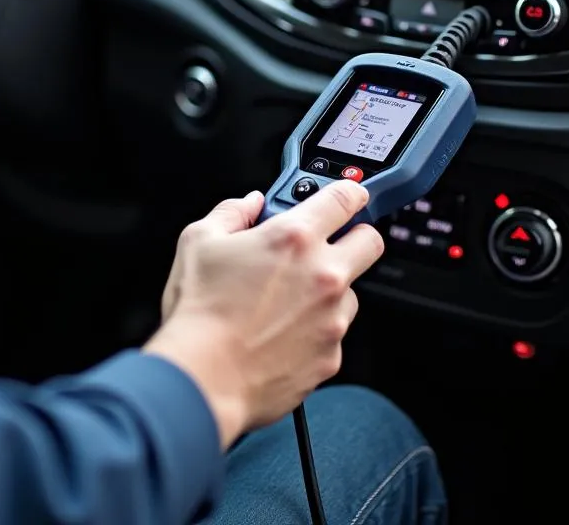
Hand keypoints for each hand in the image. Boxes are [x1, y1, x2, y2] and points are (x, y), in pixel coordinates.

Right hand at [143, 182, 383, 448]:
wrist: (203, 376)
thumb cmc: (199, 310)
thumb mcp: (198, 240)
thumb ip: (231, 212)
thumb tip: (249, 204)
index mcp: (293, 238)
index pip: (345, 198)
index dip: (349, 192)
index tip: (348, 196)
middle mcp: (323, 274)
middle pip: (370, 242)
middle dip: (354, 236)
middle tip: (327, 243)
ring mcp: (332, 318)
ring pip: (350, 292)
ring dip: (329, 289)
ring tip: (286, 300)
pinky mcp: (331, 356)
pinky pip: (333, 333)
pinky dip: (315, 329)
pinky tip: (280, 332)